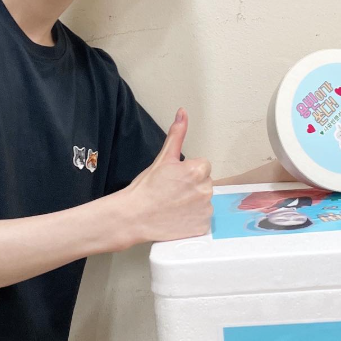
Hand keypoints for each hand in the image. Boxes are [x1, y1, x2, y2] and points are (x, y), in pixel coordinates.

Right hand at [126, 108, 212, 242]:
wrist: (134, 216)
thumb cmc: (146, 188)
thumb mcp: (163, 158)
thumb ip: (177, 134)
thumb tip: (183, 112)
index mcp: (198, 170)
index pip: (203, 167)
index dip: (188, 173)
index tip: (175, 180)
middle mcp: (206, 190)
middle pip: (205, 183)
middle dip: (193, 187)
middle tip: (173, 193)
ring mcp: (205, 210)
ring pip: (205, 201)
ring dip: (194, 203)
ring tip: (174, 206)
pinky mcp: (202, 227)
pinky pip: (203, 220)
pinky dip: (193, 220)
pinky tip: (179, 218)